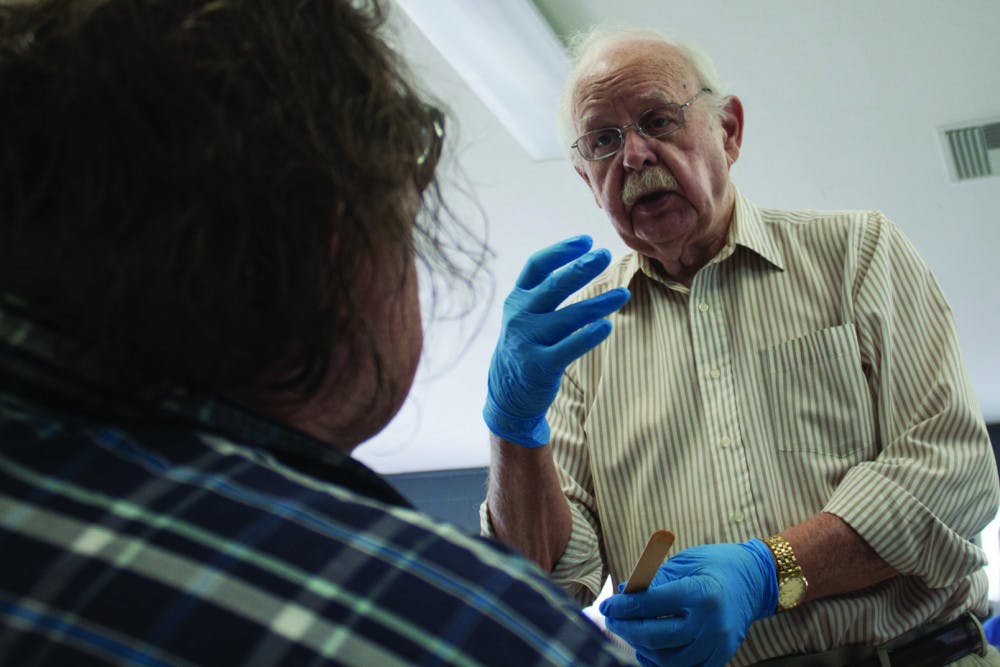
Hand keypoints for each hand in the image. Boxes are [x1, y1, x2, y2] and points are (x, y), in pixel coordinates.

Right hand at [482, 235, 629, 446]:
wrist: (508, 392)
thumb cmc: (527, 343)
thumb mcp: (525, 313)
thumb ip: (545, 290)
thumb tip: (585, 259)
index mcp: (517, 298)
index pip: (536, 266)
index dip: (561, 251)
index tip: (586, 241)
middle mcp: (520, 316)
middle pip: (554, 286)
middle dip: (581, 268)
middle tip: (605, 255)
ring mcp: (528, 341)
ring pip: (569, 316)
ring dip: (599, 303)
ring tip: (623, 294)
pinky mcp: (541, 365)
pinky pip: (570, 347)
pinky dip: (589, 335)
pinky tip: (607, 326)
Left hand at [600, 539, 777, 666]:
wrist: (754, 580)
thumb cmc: (714, 565)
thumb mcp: (682, 563)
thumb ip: (653, 582)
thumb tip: (623, 596)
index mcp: (700, 593)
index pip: (650, 605)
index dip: (623, 607)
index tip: (607, 605)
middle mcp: (710, 623)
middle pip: (655, 636)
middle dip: (626, 629)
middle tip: (613, 620)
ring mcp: (717, 644)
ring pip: (667, 659)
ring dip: (642, 648)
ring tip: (631, 632)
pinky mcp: (721, 656)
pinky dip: (662, 662)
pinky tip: (650, 649)